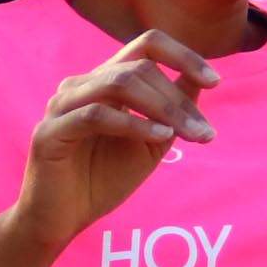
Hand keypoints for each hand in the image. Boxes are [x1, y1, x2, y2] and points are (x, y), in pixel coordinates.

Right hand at [7, 31, 217, 255]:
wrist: (60, 221)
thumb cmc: (101, 181)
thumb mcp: (150, 144)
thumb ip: (171, 111)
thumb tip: (201, 80)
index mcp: (103, 81)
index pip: (146, 46)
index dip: (182, 56)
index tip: (215, 81)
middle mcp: (81, 85)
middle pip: (139, 68)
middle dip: (178, 99)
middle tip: (204, 133)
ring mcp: (62, 105)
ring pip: (119, 83)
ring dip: (163, 108)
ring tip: (188, 135)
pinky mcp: (51, 132)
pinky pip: (97, 115)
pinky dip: (133, 124)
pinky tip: (159, 138)